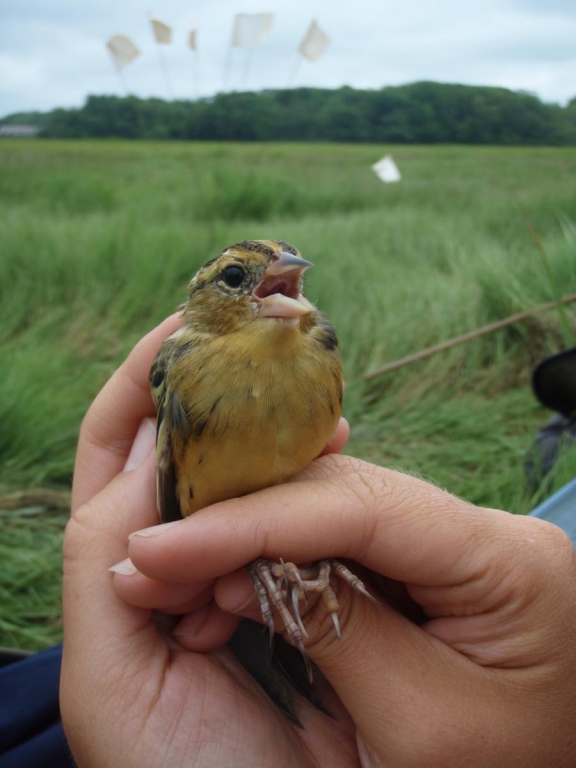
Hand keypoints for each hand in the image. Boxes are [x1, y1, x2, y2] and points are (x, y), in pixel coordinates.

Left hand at [60, 316, 355, 767]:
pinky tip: (338, 462)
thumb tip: (153, 444)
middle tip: (266, 355)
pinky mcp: (296, 583)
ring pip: (249, 478)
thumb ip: (106, 559)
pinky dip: (313, 484)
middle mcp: (179, 552)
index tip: (182, 328)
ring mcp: (240, 564)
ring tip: (317, 412)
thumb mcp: (110, 674)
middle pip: (188, 450)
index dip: (141, 383)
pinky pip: (298, 516)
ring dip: (274, 439)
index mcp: (120, 566)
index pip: (117, 450)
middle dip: (219, 397)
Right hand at [122, 444, 575, 765]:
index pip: (360, 510)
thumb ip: (336, 631)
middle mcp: (485, 529)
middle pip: (344, 497)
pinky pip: (347, 541)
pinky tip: (240, 580)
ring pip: (336, 511)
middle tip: (156, 554)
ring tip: (185, 570)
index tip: (160, 545)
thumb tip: (245, 568)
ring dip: (257, 538)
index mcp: (508, 561)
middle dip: (243, 523)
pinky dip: (286, 559)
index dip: (251, 522)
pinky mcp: (434, 560)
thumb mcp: (420, 729)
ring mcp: (459, 540)